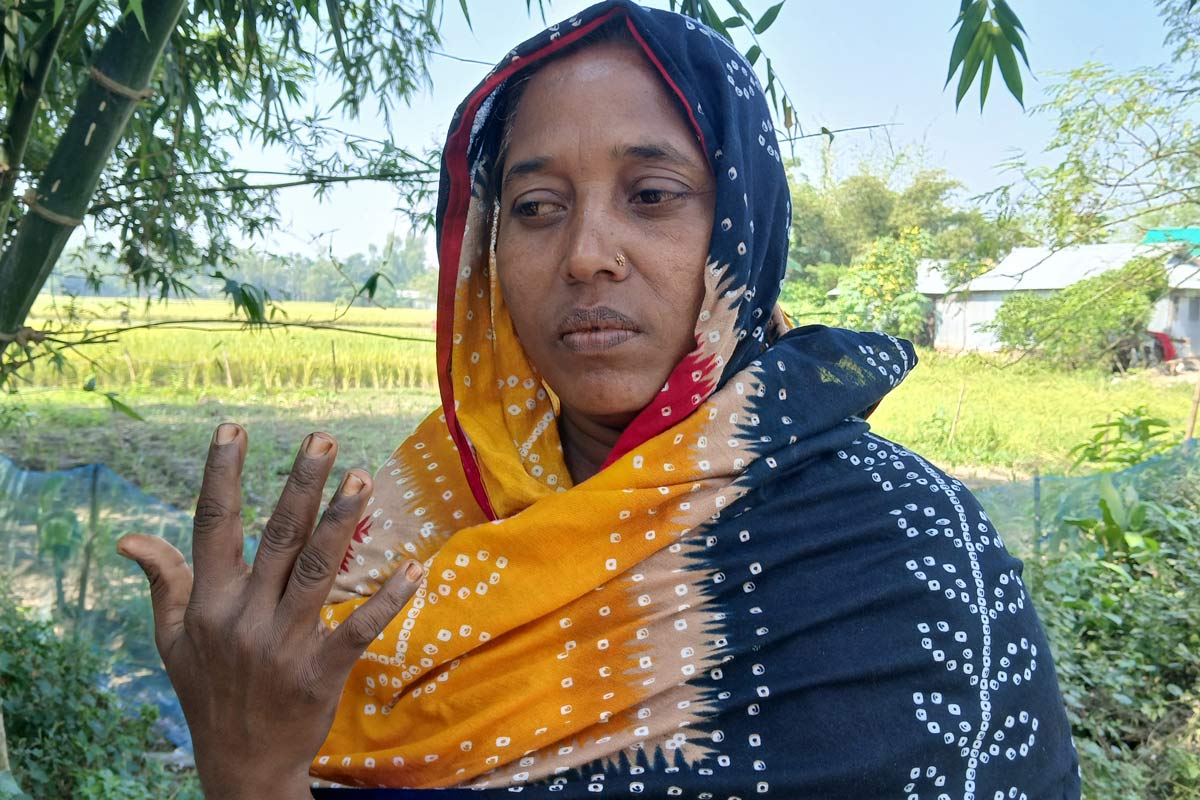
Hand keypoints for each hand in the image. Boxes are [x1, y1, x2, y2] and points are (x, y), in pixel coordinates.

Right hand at [118, 424, 422, 799]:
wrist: (241, 765)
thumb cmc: (208, 692)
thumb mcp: (172, 640)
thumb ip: (163, 582)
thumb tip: (131, 538)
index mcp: (208, 604)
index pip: (212, 527)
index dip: (221, 476)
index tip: (233, 430)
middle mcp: (243, 618)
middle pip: (277, 538)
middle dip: (300, 485)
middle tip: (322, 440)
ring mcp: (282, 646)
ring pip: (317, 572)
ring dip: (342, 523)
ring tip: (362, 480)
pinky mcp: (319, 672)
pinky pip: (357, 628)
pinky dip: (387, 599)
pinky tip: (412, 568)